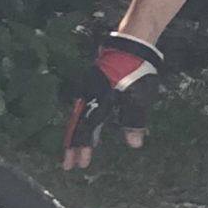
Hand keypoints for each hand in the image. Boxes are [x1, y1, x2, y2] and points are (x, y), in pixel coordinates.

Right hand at [64, 30, 163, 169]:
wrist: (132, 43)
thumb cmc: (137, 69)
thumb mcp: (139, 96)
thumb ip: (134, 120)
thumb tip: (133, 144)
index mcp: (99, 100)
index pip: (86, 129)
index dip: (81, 147)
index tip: (78, 164)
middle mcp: (90, 95)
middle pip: (78, 124)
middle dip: (73, 145)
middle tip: (68, 164)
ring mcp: (90, 88)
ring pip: (79, 116)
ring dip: (77, 134)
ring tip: (75, 151)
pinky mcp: (94, 83)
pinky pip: (84, 107)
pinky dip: (82, 122)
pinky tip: (88, 128)